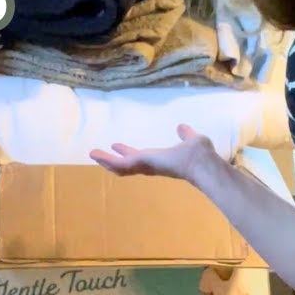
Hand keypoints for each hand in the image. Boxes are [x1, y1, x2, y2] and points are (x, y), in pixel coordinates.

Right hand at [89, 124, 219, 183]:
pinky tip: (95, 153)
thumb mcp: (191, 139)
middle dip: (114, 160)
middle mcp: (151, 165)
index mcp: (161, 160)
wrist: (201, 162)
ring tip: (93, 154)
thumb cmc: (199, 153)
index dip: (129, 153)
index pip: (141, 158)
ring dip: (106, 160)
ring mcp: (145, 166)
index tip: (118, 147)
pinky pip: (120, 164)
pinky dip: (107, 159)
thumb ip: (186, 135)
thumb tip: (182, 127)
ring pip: (121, 166)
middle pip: (128, 166)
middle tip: (101, 156)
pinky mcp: (141, 164)